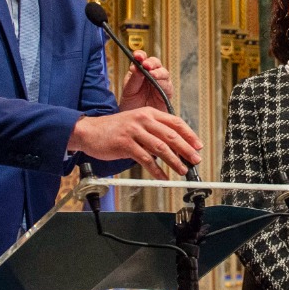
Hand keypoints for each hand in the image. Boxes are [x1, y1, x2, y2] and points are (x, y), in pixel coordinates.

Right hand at [69, 108, 201, 178]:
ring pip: (160, 148)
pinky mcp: (125, 144)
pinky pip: (146, 159)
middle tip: (195, 160)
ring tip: (182, 170)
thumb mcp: (137, 123)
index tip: (198, 146)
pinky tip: (162, 176)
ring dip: (174, 161)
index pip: (175, 122)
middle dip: (186, 149)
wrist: (90, 131)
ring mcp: (134, 131)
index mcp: (148, 113)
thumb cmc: (115, 129)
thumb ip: (154, 131)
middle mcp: (143, 120)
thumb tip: (174, 146)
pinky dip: (156, 170)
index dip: (189, 135)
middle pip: (171, 135)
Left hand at [119, 52, 173, 111]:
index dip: (141, 55)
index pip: (142, 59)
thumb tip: (136, 66)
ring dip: (158, 72)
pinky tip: (158, 81)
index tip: (137, 56)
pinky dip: (163, 82)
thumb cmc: (131, 107)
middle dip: (151, 62)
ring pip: (164, 72)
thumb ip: (133, 79)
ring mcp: (160, 83)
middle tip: (145, 65)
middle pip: (155, 63)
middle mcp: (151, 76)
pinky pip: (168, 85)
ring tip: (152, 74)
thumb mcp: (129, 91)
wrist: (137, 124)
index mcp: (140, 72)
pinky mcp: (167, 93)